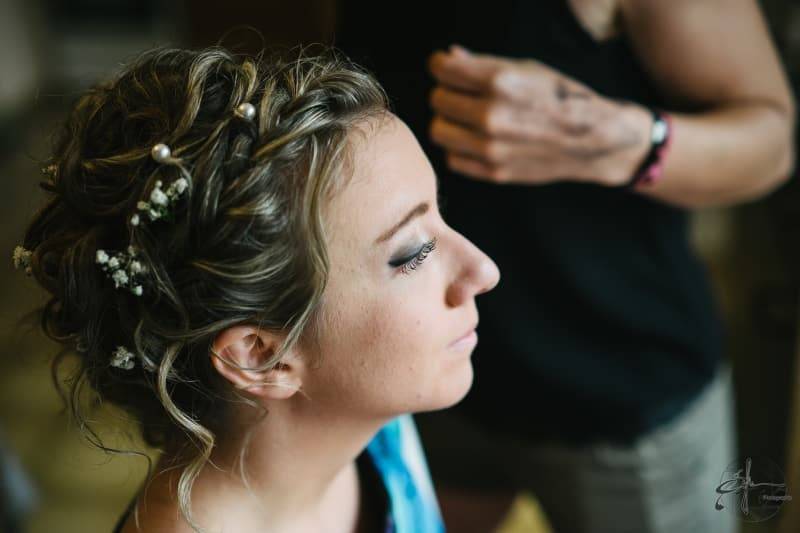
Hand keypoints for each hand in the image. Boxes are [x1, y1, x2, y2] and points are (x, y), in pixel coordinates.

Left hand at [427, 45, 652, 186]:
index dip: (442, 66)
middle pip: (437, 100)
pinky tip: (476, 139)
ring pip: (438, 131)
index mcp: (500, 81)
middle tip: (462, 94)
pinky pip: (452, 158)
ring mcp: (490, 147)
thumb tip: (451, 56)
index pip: (442, 69)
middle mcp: (491, 115)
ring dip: (448, 121)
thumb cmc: (561, 98)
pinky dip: (459, 148)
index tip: (447, 68)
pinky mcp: (492, 172)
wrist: (592, 140)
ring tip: (466, 118)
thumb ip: (483, 64)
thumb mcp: (527, 68)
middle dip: (447, 93)